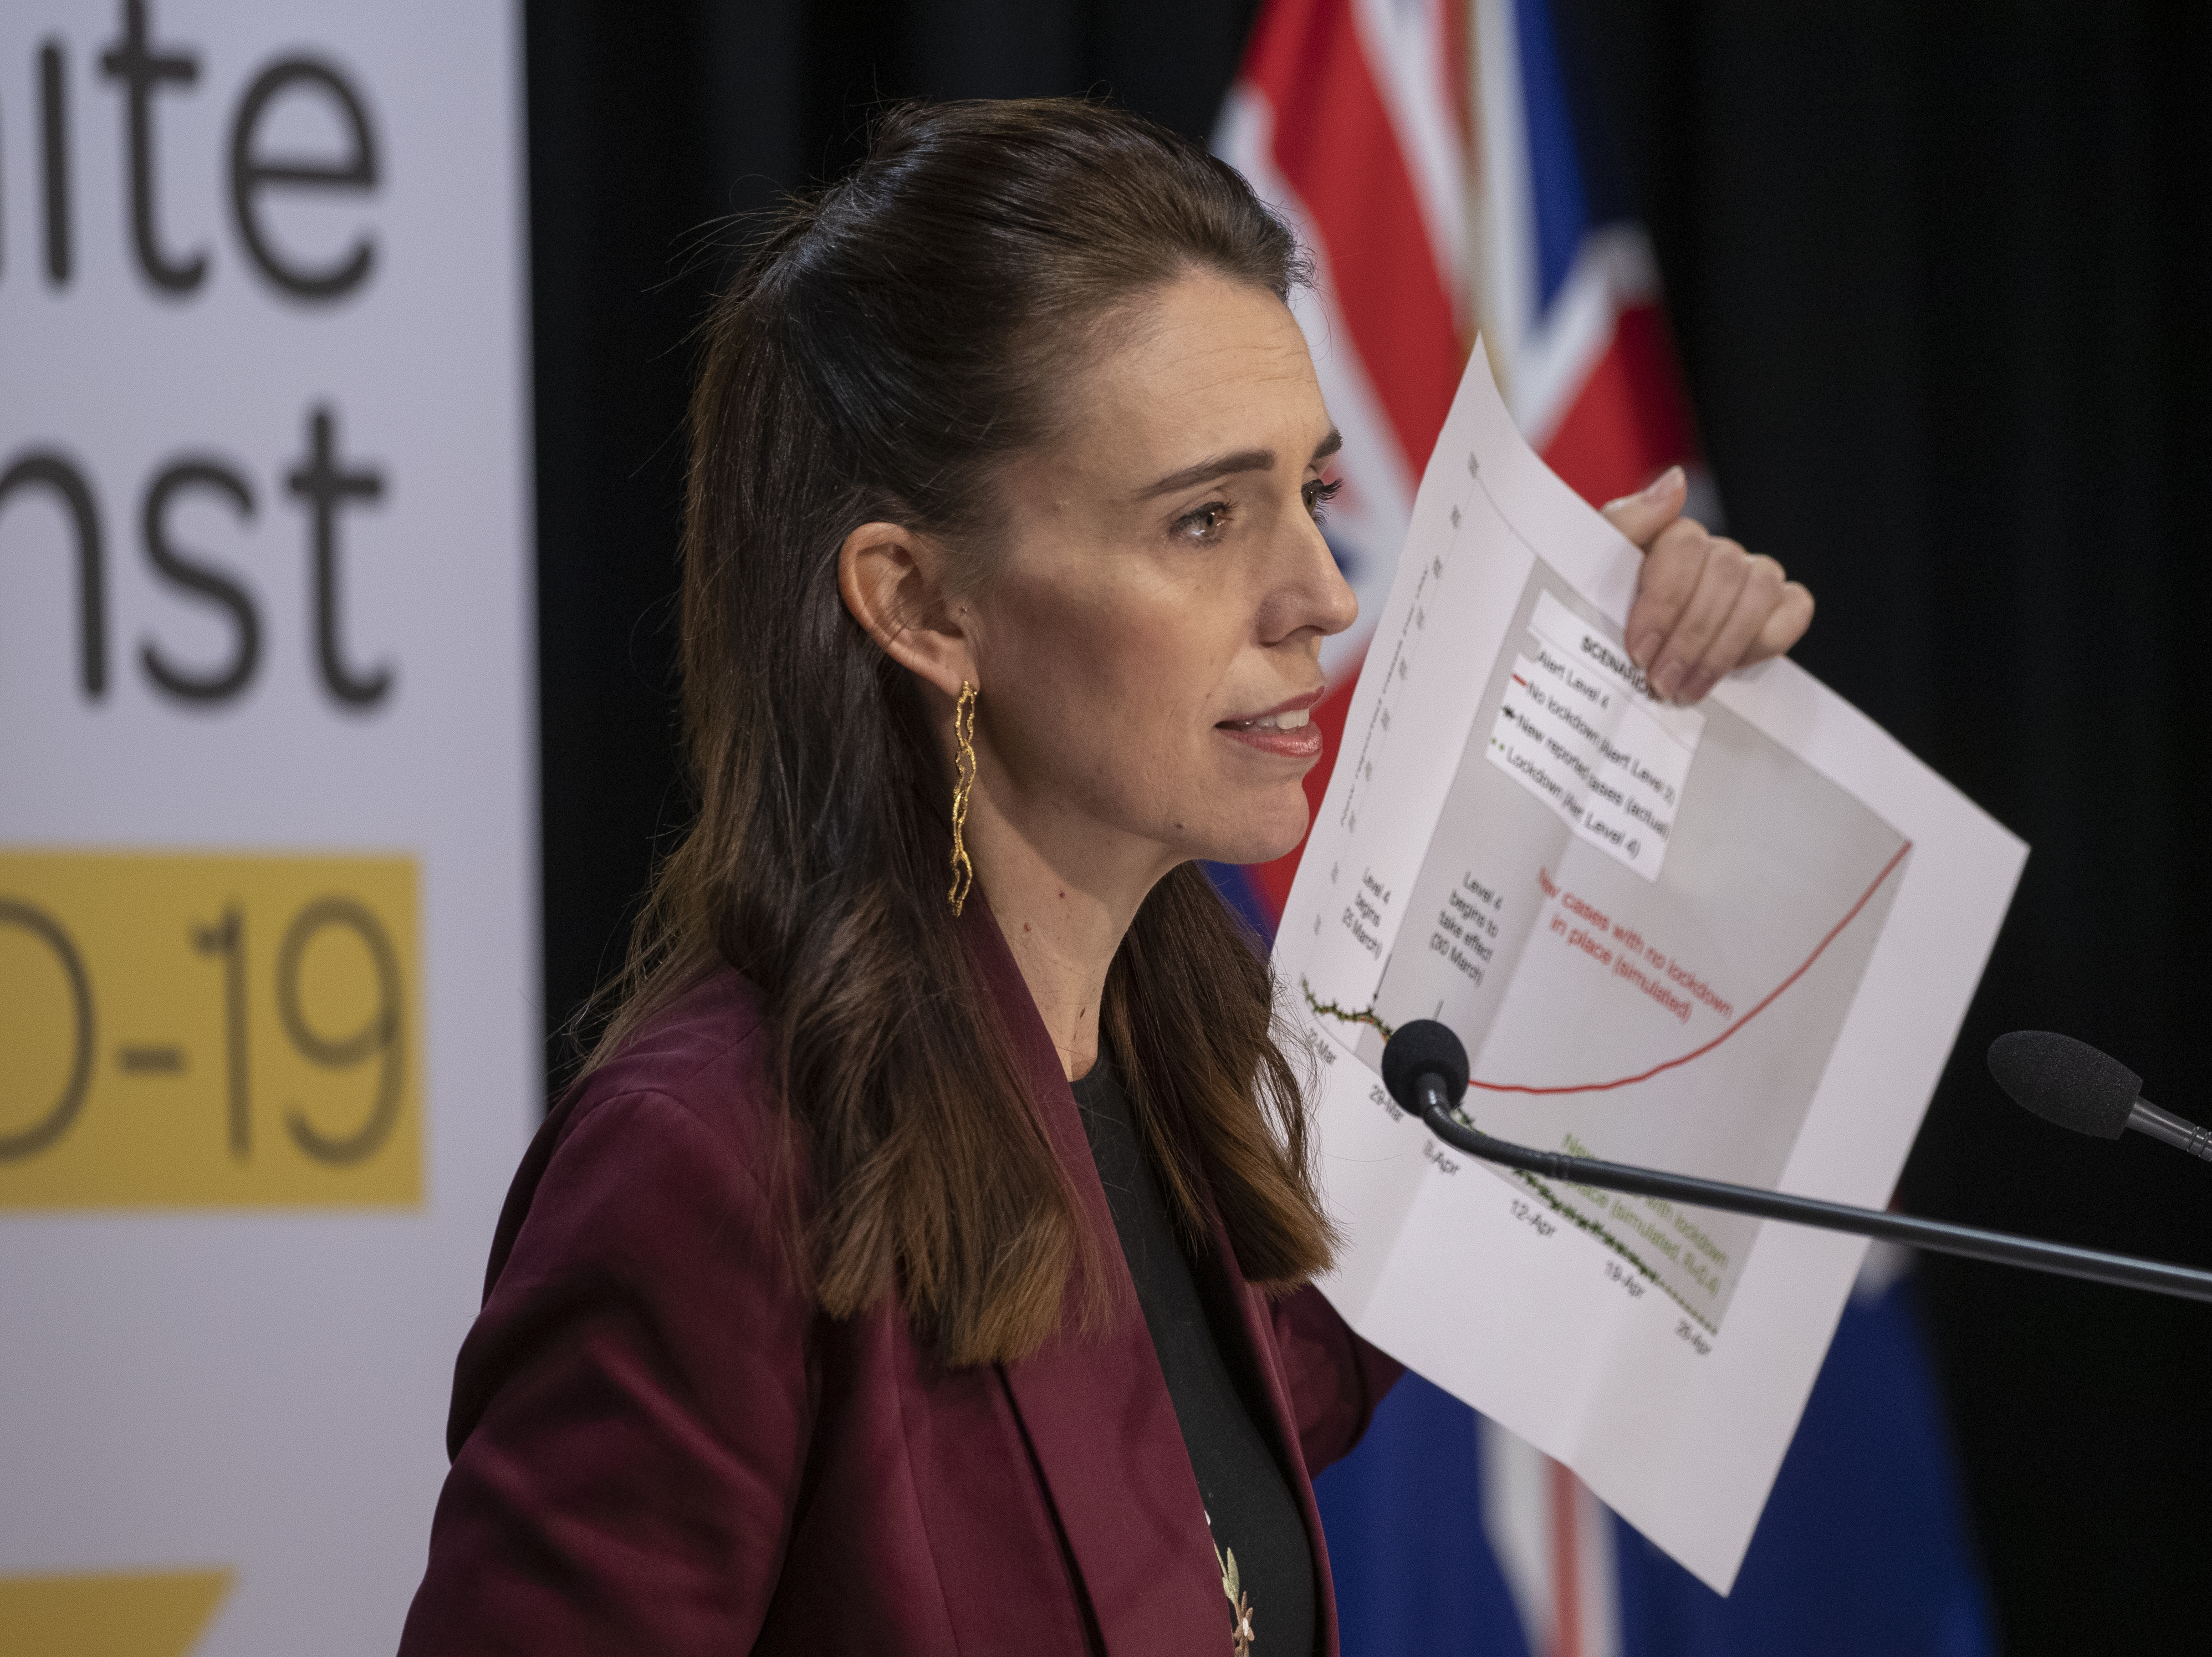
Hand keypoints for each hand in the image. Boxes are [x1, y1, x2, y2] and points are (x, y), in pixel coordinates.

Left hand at [1600, 466, 1812, 702]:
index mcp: (1669, 538)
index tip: (1639, 649)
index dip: (1664, 599)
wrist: (1609, 666)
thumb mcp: (1592, 573)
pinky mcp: (1779, 606)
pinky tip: (1732, 669)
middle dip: (1690, 636)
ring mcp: (1751, 577)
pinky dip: (1768, 638)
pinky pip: (1794, 608)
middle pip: (1723, 572)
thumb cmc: (1602, 616)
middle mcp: (1715, 552)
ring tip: (1686, 689)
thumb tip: (1675, 481)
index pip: (1684, 543)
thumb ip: (1626, 522)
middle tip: (1661, 682)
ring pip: (1760, 589)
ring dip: (1723, 647)